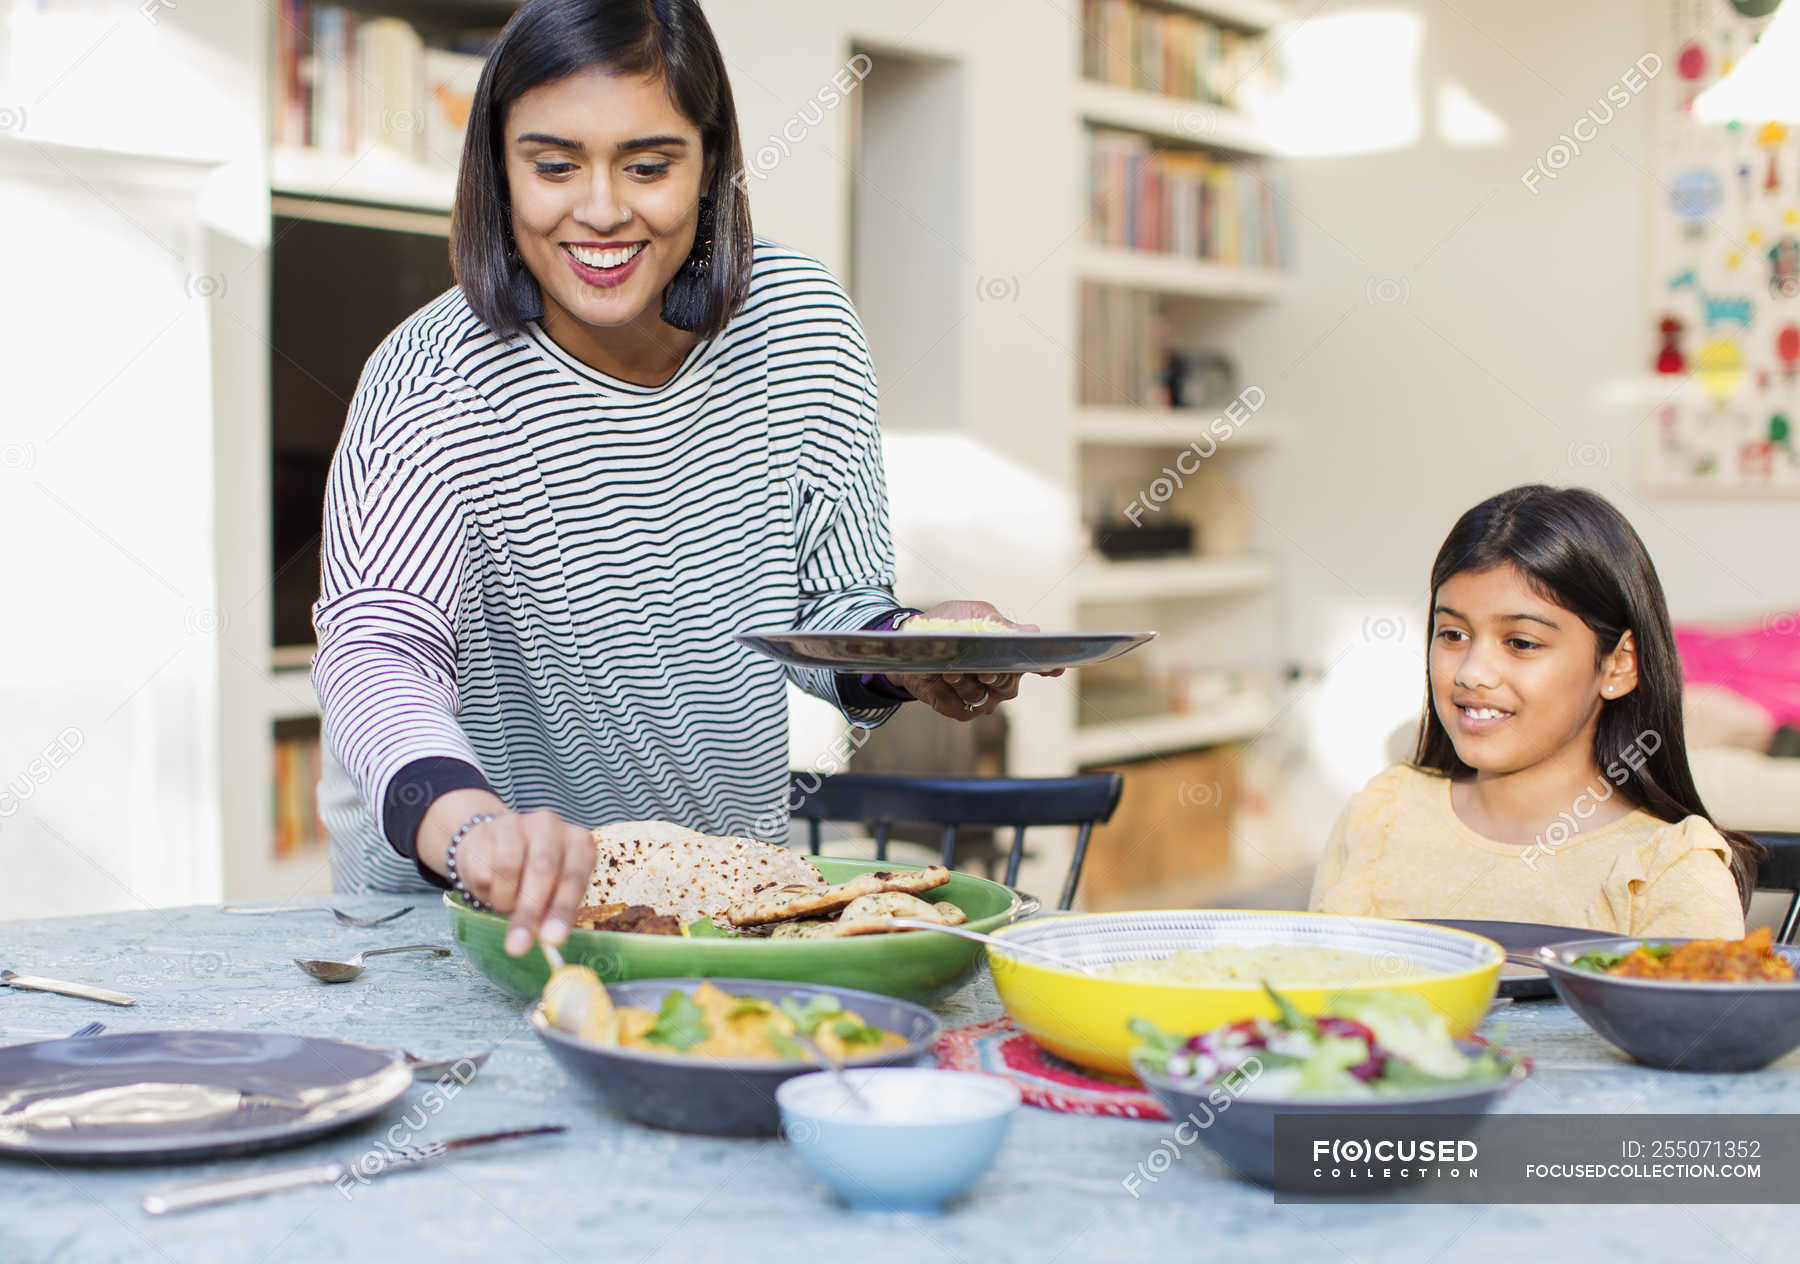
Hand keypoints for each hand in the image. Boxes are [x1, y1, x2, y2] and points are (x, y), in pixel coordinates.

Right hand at [423, 794, 595, 956]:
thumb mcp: (552, 891)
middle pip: (542, 869)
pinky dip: (485, 889)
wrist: (493, 844)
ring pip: (508, 868)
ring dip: (503, 899)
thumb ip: (552, 911)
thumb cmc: (532, 876)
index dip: (563, 909)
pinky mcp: (488, 829)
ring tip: (504, 904)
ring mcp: (518, 822)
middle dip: (529, 912)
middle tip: (518, 946)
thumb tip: (547, 940)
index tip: (553, 940)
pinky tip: (490, 885)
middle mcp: (551, 826)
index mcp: (578, 842)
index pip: (574, 876)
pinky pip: (483, 868)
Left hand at [889, 600, 1064, 721]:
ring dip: (967, 683)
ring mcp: (981, 697)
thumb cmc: (946, 624)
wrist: (908, 643)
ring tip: (950, 670)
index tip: (1056, 669)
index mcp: (1008, 654)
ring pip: (986, 698)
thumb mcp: (973, 615)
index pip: (1036, 665)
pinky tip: (940, 681)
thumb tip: (1033, 633)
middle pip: (1009, 685)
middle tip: (983, 669)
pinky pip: (963, 709)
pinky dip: (950, 695)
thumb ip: (1000, 626)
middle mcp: (999, 679)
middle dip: (996, 676)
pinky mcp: (959, 709)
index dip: (1048, 669)